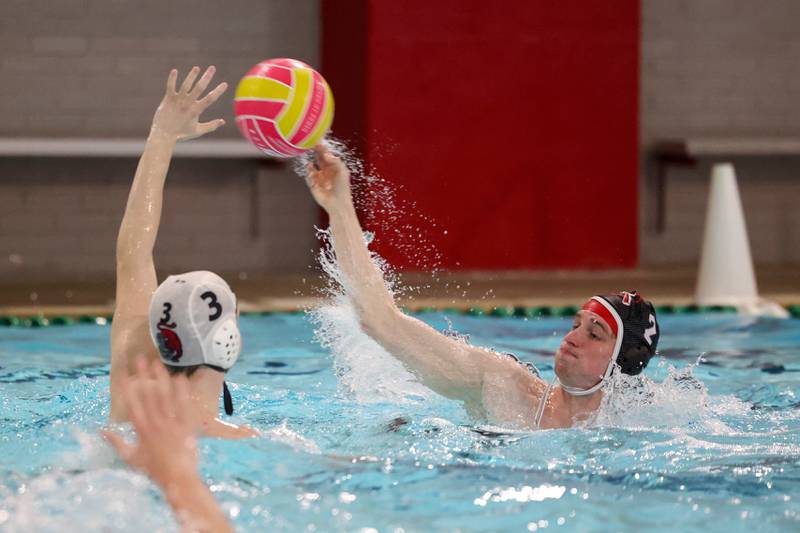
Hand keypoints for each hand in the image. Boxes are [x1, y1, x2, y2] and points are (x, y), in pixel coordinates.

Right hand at [102, 359, 197, 488]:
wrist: (178, 479)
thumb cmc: (153, 470)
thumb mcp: (130, 458)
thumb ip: (115, 443)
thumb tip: (100, 431)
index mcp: (141, 430)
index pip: (132, 404)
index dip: (128, 388)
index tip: (124, 373)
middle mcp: (156, 423)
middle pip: (149, 395)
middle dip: (144, 376)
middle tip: (141, 358)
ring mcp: (172, 423)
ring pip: (167, 396)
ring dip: (162, 378)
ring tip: (159, 363)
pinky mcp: (187, 425)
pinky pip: (185, 406)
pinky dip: (182, 392)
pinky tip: (180, 378)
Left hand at [151, 66, 227, 141]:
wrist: (164, 134)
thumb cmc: (181, 134)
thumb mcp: (198, 131)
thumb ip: (211, 126)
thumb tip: (223, 121)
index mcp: (196, 111)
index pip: (210, 99)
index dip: (218, 91)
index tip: (225, 84)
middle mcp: (188, 104)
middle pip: (199, 88)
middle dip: (207, 77)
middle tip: (213, 67)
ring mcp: (178, 100)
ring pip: (186, 85)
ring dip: (192, 75)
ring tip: (197, 68)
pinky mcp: (168, 99)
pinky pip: (170, 86)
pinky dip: (172, 79)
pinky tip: (175, 71)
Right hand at [306, 143, 352, 211]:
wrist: (337, 203)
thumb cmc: (342, 188)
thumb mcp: (342, 171)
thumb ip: (335, 161)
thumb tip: (326, 154)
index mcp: (334, 168)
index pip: (327, 156)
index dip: (322, 149)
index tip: (317, 143)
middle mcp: (326, 172)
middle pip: (319, 160)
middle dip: (315, 154)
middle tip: (310, 148)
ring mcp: (320, 179)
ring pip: (312, 168)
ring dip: (310, 166)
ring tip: (310, 165)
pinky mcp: (313, 186)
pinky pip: (309, 178)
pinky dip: (309, 175)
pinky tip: (311, 174)